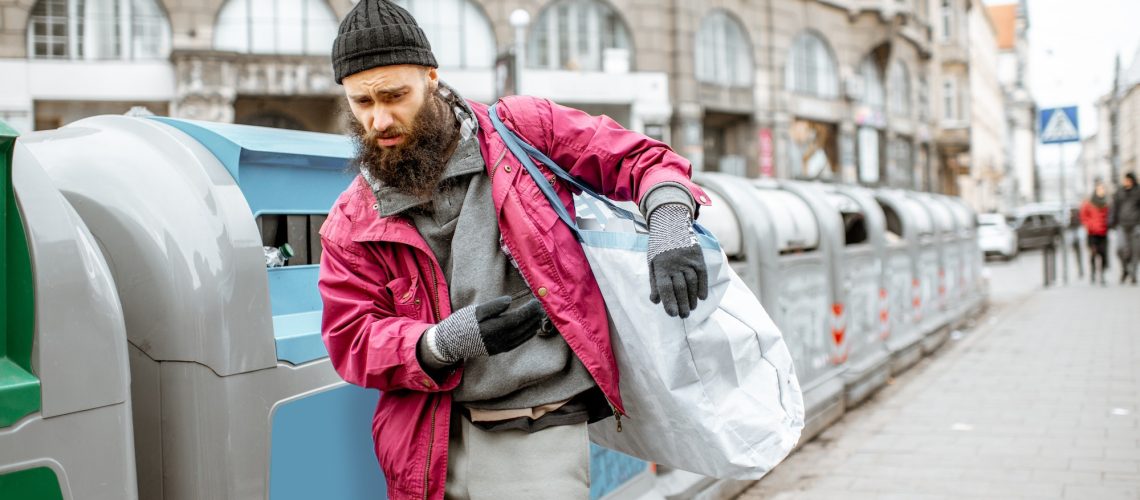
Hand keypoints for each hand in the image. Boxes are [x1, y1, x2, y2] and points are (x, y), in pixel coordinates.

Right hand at [427, 296, 545, 363]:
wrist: (451, 343)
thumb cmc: (462, 323)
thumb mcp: (475, 310)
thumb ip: (493, 306)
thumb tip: (510, 300)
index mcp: (495, 328)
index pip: (518, 318)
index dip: (529, 310)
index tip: (537, 301)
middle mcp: (500, 339)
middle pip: (523, 327)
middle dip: (534, 316)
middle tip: (542, 306)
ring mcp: (500, 346)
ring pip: (522, 336)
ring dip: (533, 325)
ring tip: (540, 316)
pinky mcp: (499, 350)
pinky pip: (518, 343)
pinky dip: (527, 336)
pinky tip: (531, 330)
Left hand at [647, 204, 708, 317]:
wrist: (671, 223)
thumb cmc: (659, 247)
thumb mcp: (652, 262)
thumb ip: (654, 282)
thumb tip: (655, 301)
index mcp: (660, 266)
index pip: (665, 288)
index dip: (669, 302)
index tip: (672, 314)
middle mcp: (674, 264)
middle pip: (680, 288)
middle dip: (682, 304)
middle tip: (684, 316)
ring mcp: (687, 260)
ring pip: (692, 283)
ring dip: (692, 298)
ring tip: (691, 308)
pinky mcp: (697, 256)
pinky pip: (702, 275)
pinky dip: (703, 287)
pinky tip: (702, 298)